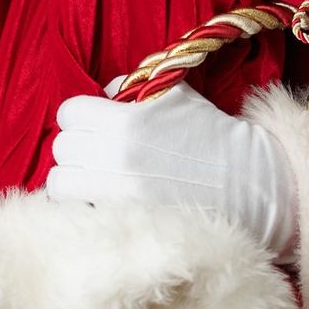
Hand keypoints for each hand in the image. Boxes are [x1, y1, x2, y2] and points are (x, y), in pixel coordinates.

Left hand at [47, 79, 297, 260]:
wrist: (248, 185)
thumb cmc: (210, 135)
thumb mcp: (173, 95)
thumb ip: (130, 89)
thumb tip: (103, 95)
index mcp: (123, 122)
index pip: (69, 113)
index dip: (79, 116)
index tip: (93, 123)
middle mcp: (112, 157)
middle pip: (61, 147)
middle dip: (77, 147)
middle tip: (97, 152)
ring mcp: (114, 193)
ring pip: (60, 182)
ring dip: (74, 179)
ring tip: (95, 179)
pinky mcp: (122, 220)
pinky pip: (78, 211)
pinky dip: (85, 205)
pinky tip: (104, 200)